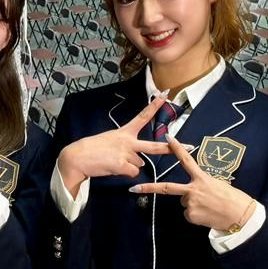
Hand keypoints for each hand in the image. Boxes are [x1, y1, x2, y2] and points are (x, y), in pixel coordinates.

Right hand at [55, 95, 173, 195]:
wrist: (77, 158)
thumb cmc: (93, 150)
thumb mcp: (110, 142)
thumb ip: (127, 149)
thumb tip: (138, 163)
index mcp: (124, 132)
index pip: (142, 116)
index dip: (154, 105)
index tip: (165, 94)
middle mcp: (127, 141)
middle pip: (153, 147)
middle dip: (170, 149)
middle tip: (190, 146)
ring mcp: (126, 153)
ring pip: (138, 165)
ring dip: (128, 166)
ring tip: (112, 162)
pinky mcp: (122, 164)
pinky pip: (132, 173)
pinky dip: (124, 174)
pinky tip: (112, 168)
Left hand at [130, 137, 255, 232]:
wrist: (239, 215)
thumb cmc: (232, 199)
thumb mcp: (217, 184)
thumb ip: (201, 185)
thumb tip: (191, 193)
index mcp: (202, 178)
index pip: (187, 160)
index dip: (177, 149)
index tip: (168, 139)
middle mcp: (193, 189)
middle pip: (166, 188)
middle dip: (148, 188)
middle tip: (134, 188)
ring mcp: (190, 203)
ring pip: (184, 202)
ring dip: (193, 204)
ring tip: (208, 206)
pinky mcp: (190, 215)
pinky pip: (188, 214)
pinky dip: (196, 214)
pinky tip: (207, 214)